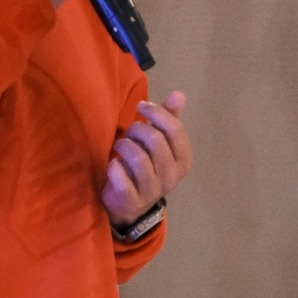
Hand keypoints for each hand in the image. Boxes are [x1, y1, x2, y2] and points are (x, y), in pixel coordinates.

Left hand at [101, 91, 191, 227]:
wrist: (130, 204)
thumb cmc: (146, 165)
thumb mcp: (160, 142)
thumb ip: (169, 119)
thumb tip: (178, 94)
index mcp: (183, 160)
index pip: (175, 129)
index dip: (156, 112)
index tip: (140, 106)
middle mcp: (172, 177)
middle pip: (155, 140)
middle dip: (137, 129)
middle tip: (129, 133)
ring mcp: (152, 191)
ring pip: (138, 158)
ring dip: (124, 145)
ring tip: (120, 145)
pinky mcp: (132, 200)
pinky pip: (122, 180)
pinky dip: (115, 167)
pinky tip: (113, 164)